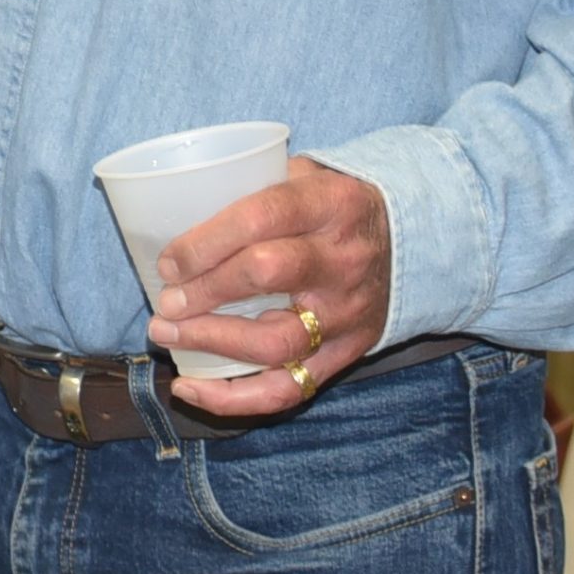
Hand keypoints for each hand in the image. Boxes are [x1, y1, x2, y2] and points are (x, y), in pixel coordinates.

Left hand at [146, 155, 391, 418]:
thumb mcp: (303, 175)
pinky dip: (236, 398)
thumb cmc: (330, 204)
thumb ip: (249, 186)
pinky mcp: (348, 354)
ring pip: (276, 341)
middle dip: (204, 291)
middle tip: (164, 302)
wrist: (410, 241)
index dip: (206, 242)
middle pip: (266, 275)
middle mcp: (342, 260)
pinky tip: (191, 389)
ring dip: (212, 342)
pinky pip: (290, 389)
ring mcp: (348, 313)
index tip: (168, 263)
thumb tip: (170, 209)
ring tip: (166, 335)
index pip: (261, 218)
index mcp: (329, 205)